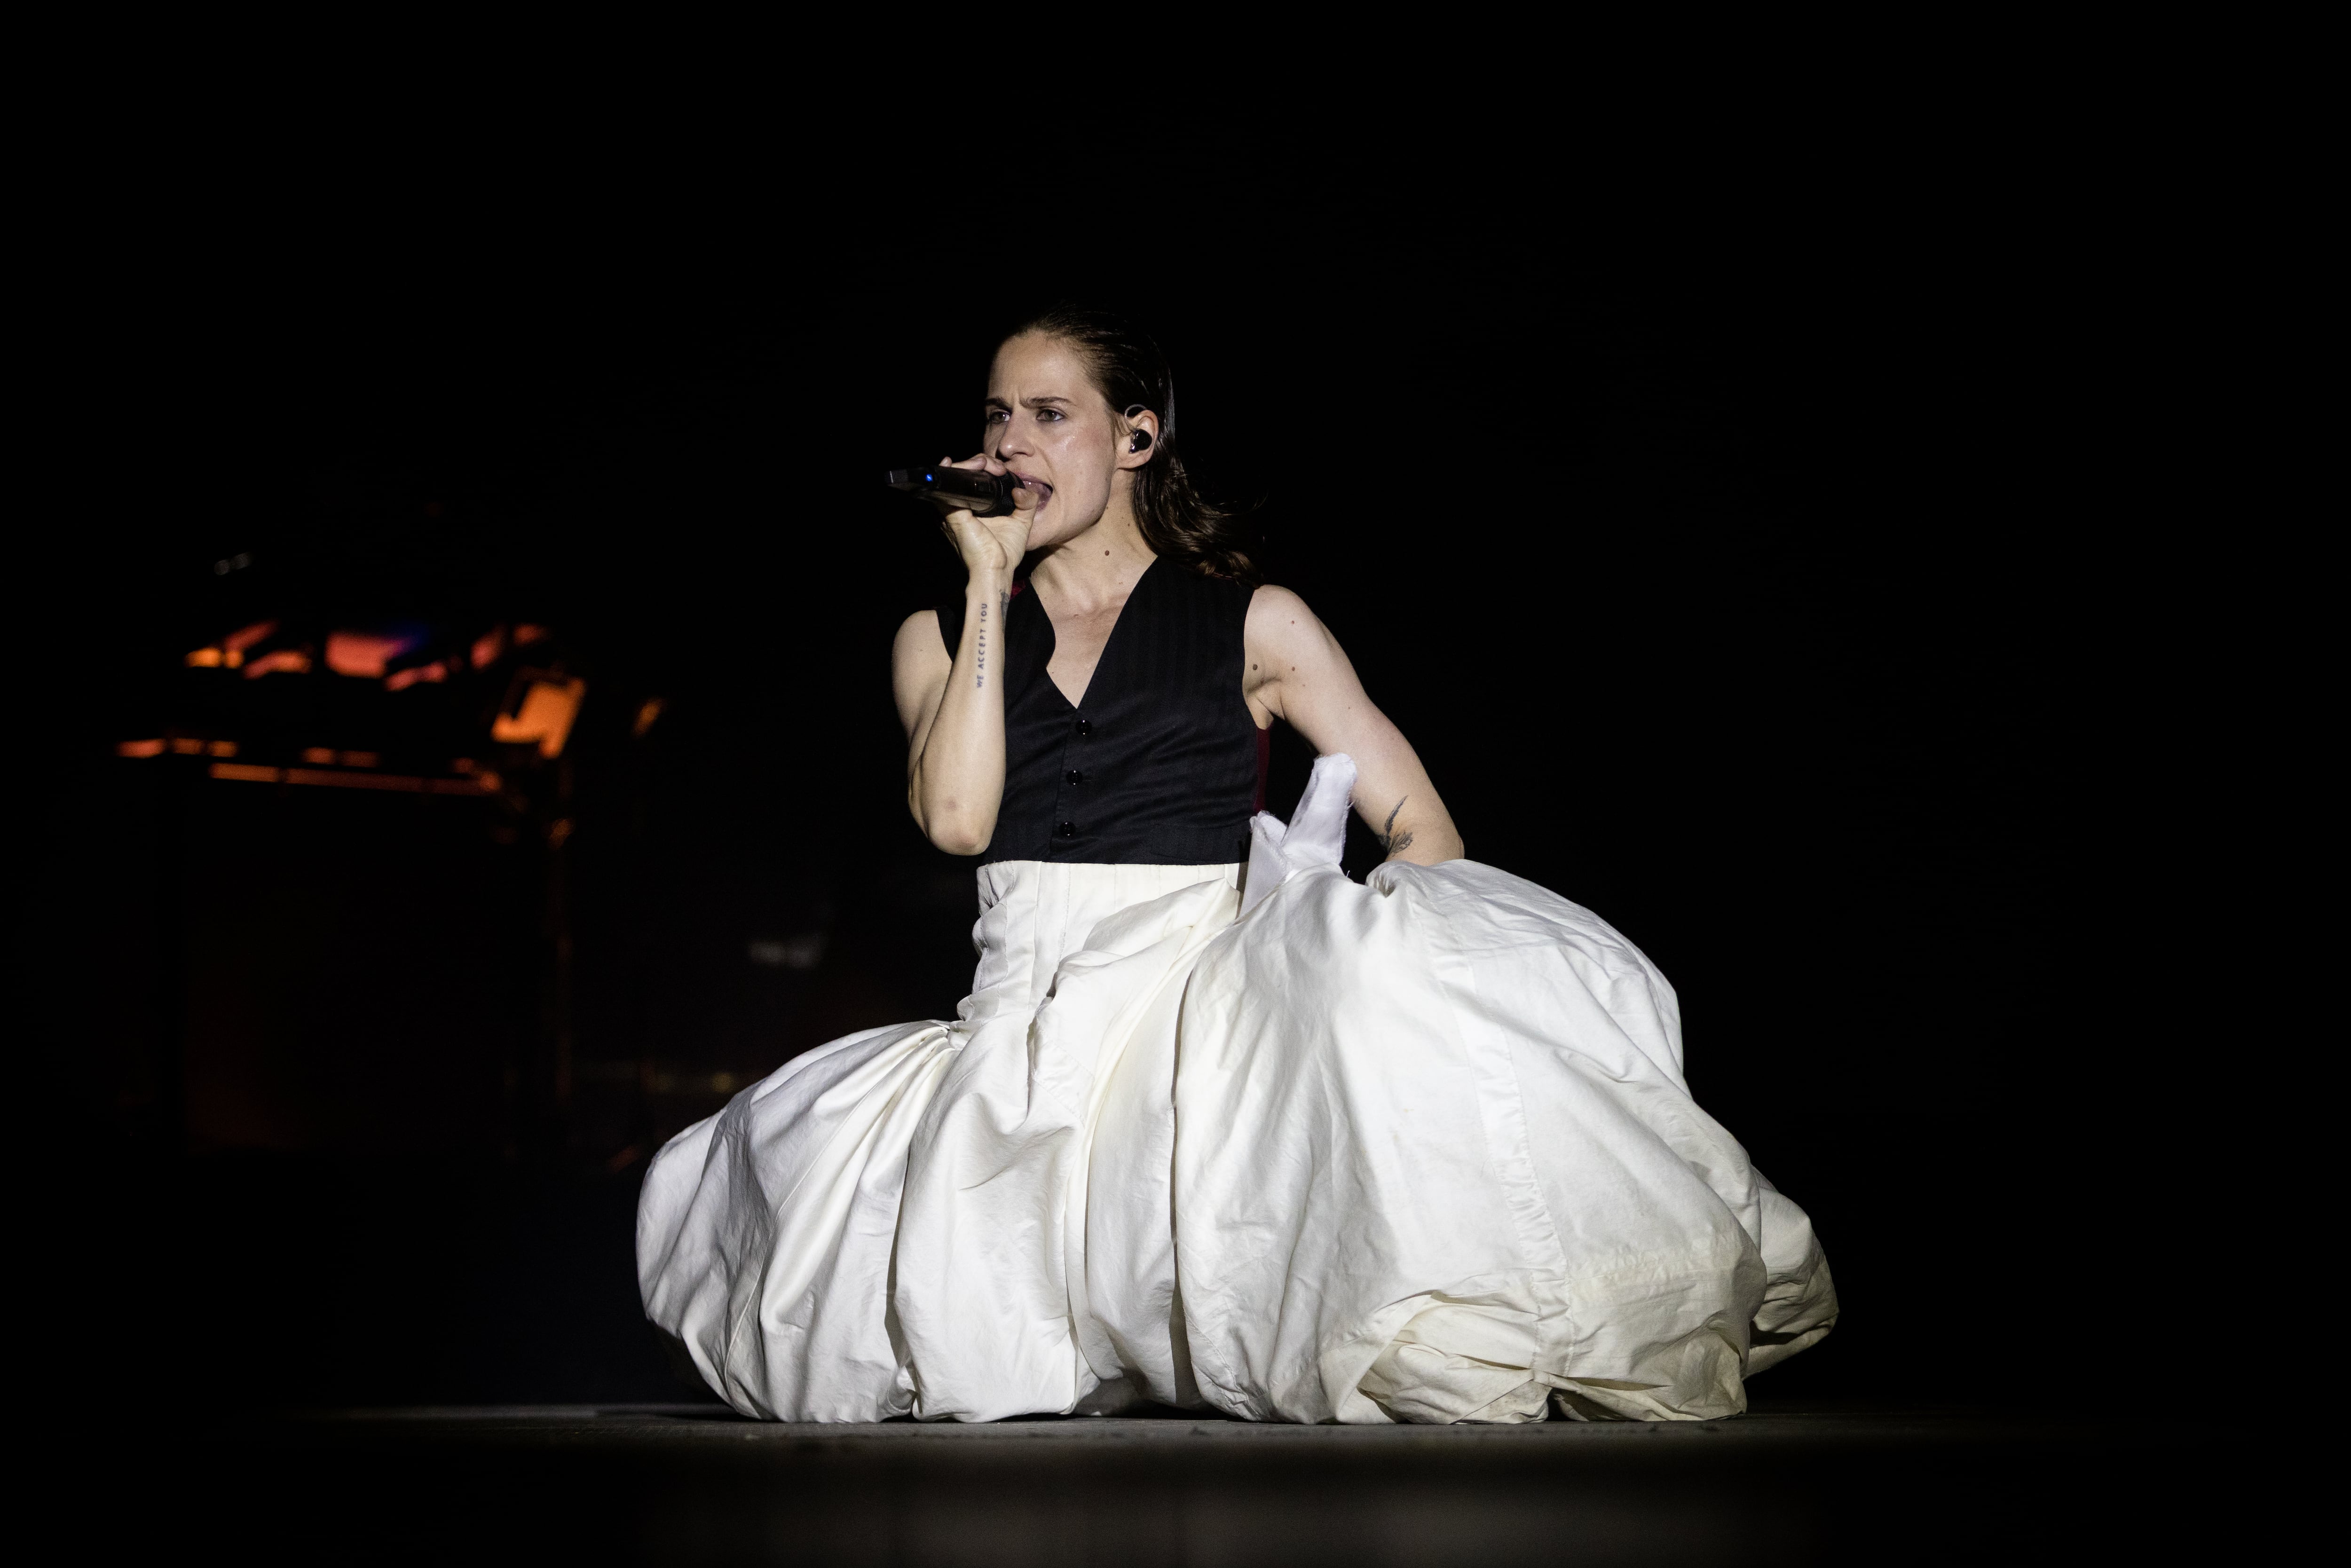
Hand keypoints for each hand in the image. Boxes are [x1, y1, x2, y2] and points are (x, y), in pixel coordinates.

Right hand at [933, 454, 1036, 580]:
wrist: (997, 571)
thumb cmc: (1005, 553)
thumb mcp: (1022, 523)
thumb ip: (1027, 504)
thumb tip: (1023, 489)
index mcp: (974, 507)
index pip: (973, 479)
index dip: (985, 468)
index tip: (1001, 470)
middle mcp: (960, 506)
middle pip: (963, 474)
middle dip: (979, 462)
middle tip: (997, 467)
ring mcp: (953, 510)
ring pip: (955, 476)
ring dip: (970, 464)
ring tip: (986, 465)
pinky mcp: (952, 514)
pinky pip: (950, 487)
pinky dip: (959, 472)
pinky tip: (974, 466)